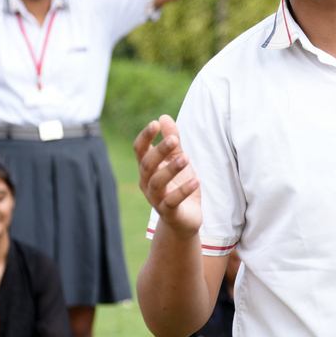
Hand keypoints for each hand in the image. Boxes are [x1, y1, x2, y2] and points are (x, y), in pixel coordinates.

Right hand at [134, 115, 201, 236]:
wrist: (184, 220)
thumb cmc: (178, 185)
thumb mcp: (177, 160)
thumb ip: (172, 141)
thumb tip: (164, 117)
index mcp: (148, 169)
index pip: (140, 150)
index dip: (145, 136)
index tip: (155, 123)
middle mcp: (147, 183)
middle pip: (147, 165)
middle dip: (159, 151)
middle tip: (175, 139)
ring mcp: (156, 199)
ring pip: (157, 183)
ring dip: (171, 169)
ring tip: (186, 157)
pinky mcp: (169, 212)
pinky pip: (172, 201)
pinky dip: (183, 191)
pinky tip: (196, 181)